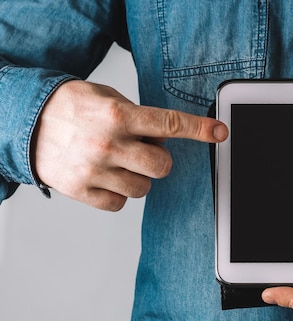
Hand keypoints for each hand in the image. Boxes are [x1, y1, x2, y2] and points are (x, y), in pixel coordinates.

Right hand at [32, 80, 227, 210]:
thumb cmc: (71, 108)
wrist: (24, 121)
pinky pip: (120, 204)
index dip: (199, 129)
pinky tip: (105, 177)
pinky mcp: (82, 191)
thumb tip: (166, 139)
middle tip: (143, 151)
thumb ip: (139, 117)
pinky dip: (119, 194)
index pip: (169, 124)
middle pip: (162, 167)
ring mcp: (94, 170)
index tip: (221, 132)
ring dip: (138, 177)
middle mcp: (108, 144)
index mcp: (118, 115)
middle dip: (160, 161)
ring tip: (117, 162)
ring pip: (144, 189)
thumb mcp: (107, 98)